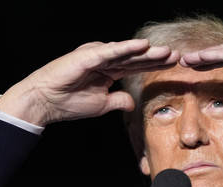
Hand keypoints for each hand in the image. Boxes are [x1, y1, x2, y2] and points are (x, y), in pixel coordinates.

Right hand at [0, 39, 179, 125]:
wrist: (45, 103)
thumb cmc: (69, 103)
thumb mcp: (101, 105)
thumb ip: (118, 101)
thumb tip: (132, 104)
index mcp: (108, 72)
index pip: (136, 67)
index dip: (154, 66)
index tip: (173, 65)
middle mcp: (104, 61)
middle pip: (135, 58)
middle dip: (156, 57)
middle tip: (176, 55)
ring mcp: (96, 56)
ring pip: (127, 53)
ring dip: (147, 52)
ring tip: (166, 51)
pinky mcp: (88, 55)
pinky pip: (112, 52)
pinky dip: (127, 48)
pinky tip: (143, 45)